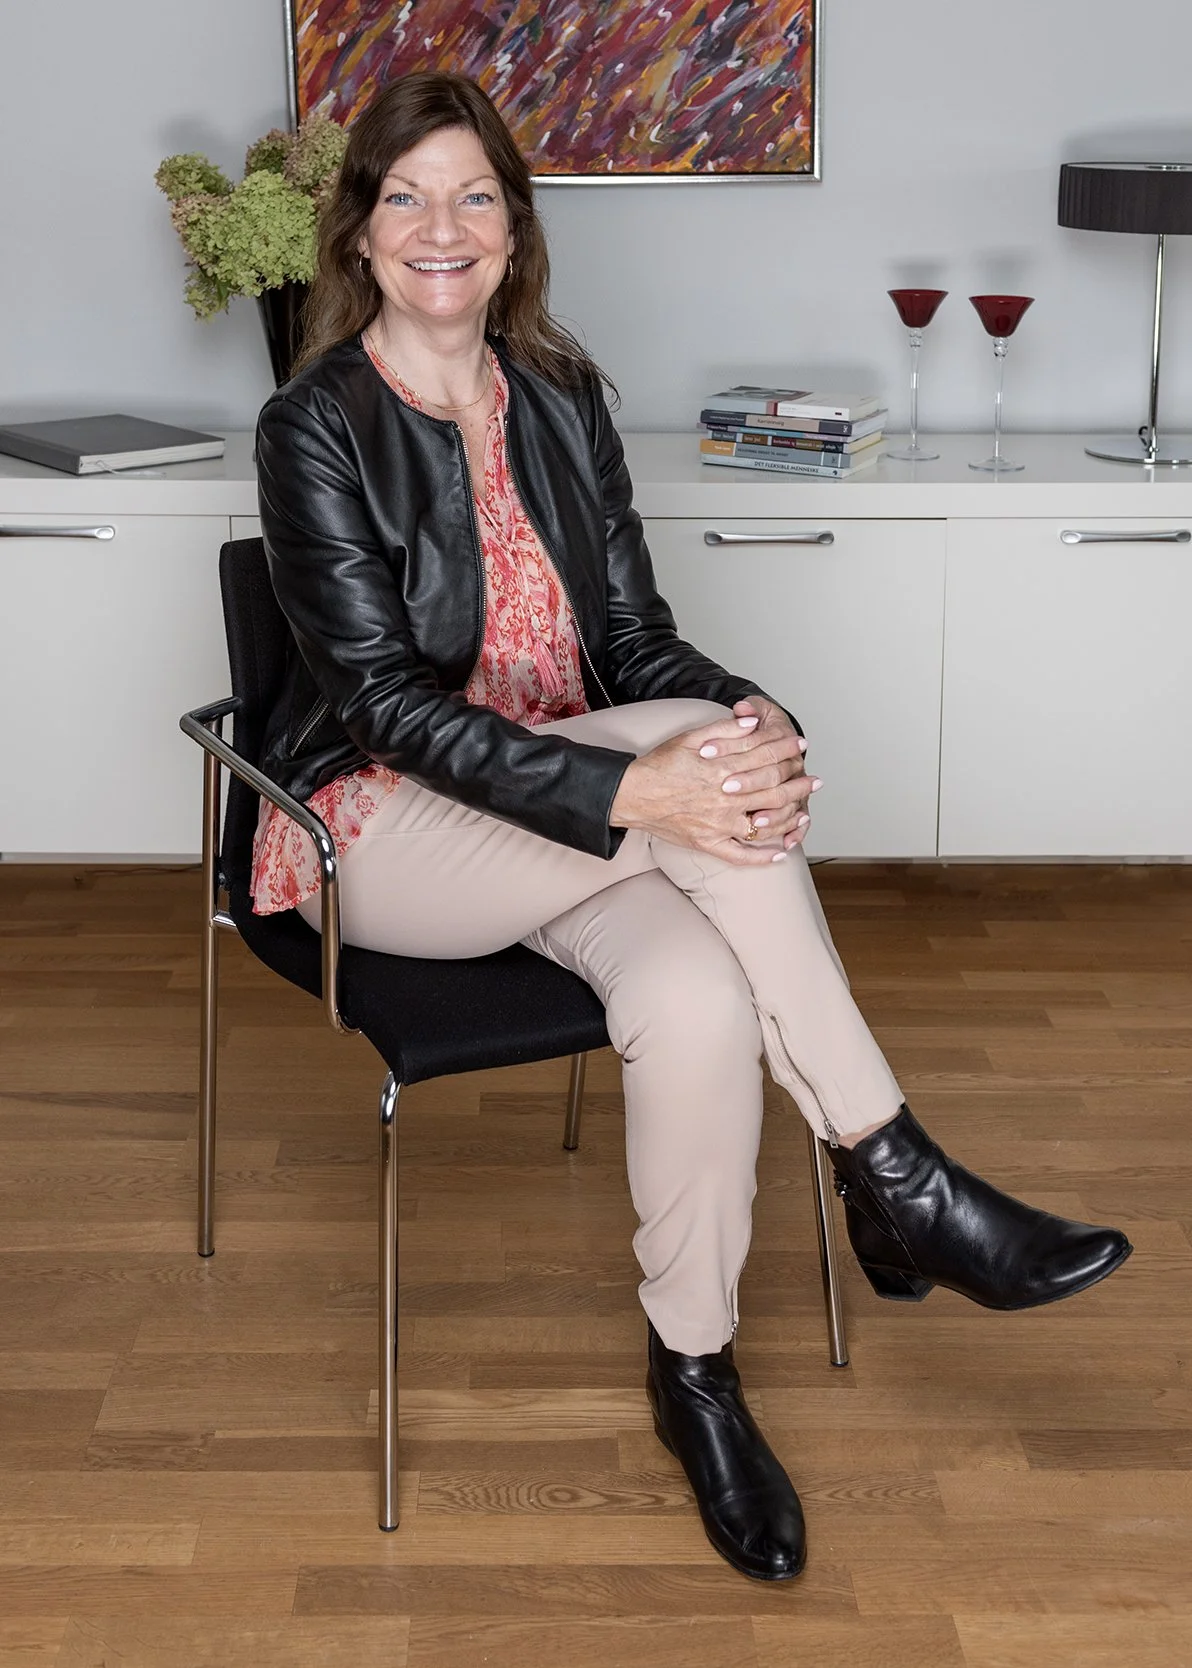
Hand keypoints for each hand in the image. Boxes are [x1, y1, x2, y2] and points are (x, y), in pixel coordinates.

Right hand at [609, 698, 820, 866]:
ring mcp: (718, 824)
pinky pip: (741, 855)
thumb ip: (725, 730)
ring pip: (765, 824)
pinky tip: (780, 854)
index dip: (786, 751)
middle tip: (815, 782)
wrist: (631, 794)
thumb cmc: (660, 765)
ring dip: (790, 820)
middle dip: (798, 785)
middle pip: (773, 791)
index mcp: (721, 769)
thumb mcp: (690, 737)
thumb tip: (753, 724)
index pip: (765, 758)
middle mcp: (724, 798)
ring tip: (805, 814)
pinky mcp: (708, 843)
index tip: (801, 747)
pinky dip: (763, 857)